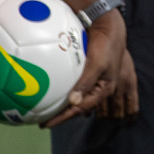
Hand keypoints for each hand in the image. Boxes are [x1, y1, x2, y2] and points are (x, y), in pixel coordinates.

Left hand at [42, 10, 130, 126]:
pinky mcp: (91, 74)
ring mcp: (96, 81)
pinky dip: (69, 96)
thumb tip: (73, 102)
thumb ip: (86, 83)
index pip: (80, 108)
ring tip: (51, 113)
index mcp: (104, 89)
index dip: (63, 117)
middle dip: (63, 116)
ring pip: (79, 100)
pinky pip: (78, 90)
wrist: (109, 29)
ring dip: (66, 108)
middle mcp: (100, 88)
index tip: (46, 124)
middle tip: (43, 122)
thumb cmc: (106, 46)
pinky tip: (60, 97)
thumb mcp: (98, 64)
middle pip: (80, 107)